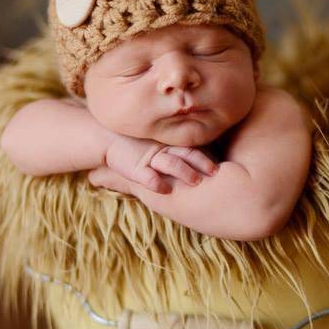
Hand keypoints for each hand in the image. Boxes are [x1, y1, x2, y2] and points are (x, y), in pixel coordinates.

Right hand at [103, 134, 218, 193]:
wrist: (108, 139)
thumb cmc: (137, 145)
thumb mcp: (159, 147)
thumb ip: (177, 153)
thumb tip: (204, 168)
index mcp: (170, 146)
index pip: (191, 150)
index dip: (205, 157)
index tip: (220, 168)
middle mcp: (162, 151)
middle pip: (185, 155)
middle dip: (200, 164)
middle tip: (215, 172)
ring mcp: (148, 160)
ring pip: (169, 164)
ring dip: (184, 172)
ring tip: (196, 182)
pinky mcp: (133, 169)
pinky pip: (145, 176)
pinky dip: (154, 182)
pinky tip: (163, 189)